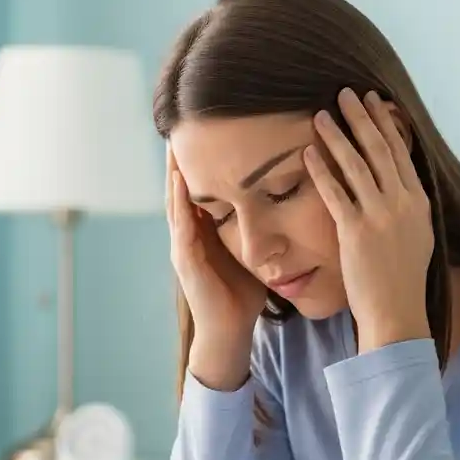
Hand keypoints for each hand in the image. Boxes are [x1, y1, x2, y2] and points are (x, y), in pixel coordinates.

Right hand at [167, 145, 267, 388]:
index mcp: (204, 233)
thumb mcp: (252, 253)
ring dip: (173, 174)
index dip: (199, 162)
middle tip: (180, 126)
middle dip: (179, 160)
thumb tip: (286, 204)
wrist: (229, 332)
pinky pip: (181, 225)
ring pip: (175, 202)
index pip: (200, 189)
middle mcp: (188, 236)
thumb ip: (259, 229)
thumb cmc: (242, 296)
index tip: (205, 133)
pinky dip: (180, 202)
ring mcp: (183, 248)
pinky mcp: (185, 261)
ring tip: (174, 144)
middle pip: (182, 189)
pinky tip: (182, 181)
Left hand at [305, 88, 433, 352]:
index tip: (374, 101)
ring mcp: (379, 215)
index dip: (385, 123)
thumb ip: (408, 206)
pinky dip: (322, 169)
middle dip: (361, 117)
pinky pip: (335, 192)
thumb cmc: (402, 278)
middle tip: (345, 92)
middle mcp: (402, 202)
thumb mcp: (418, 235)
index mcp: (418, 201)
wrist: (397, 311)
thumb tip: (401, 183)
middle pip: (379, 149)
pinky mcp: (355, 231)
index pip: (400, 151)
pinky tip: (309, 151)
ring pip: (356, 164)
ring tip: (321, 113)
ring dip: (338, 135)